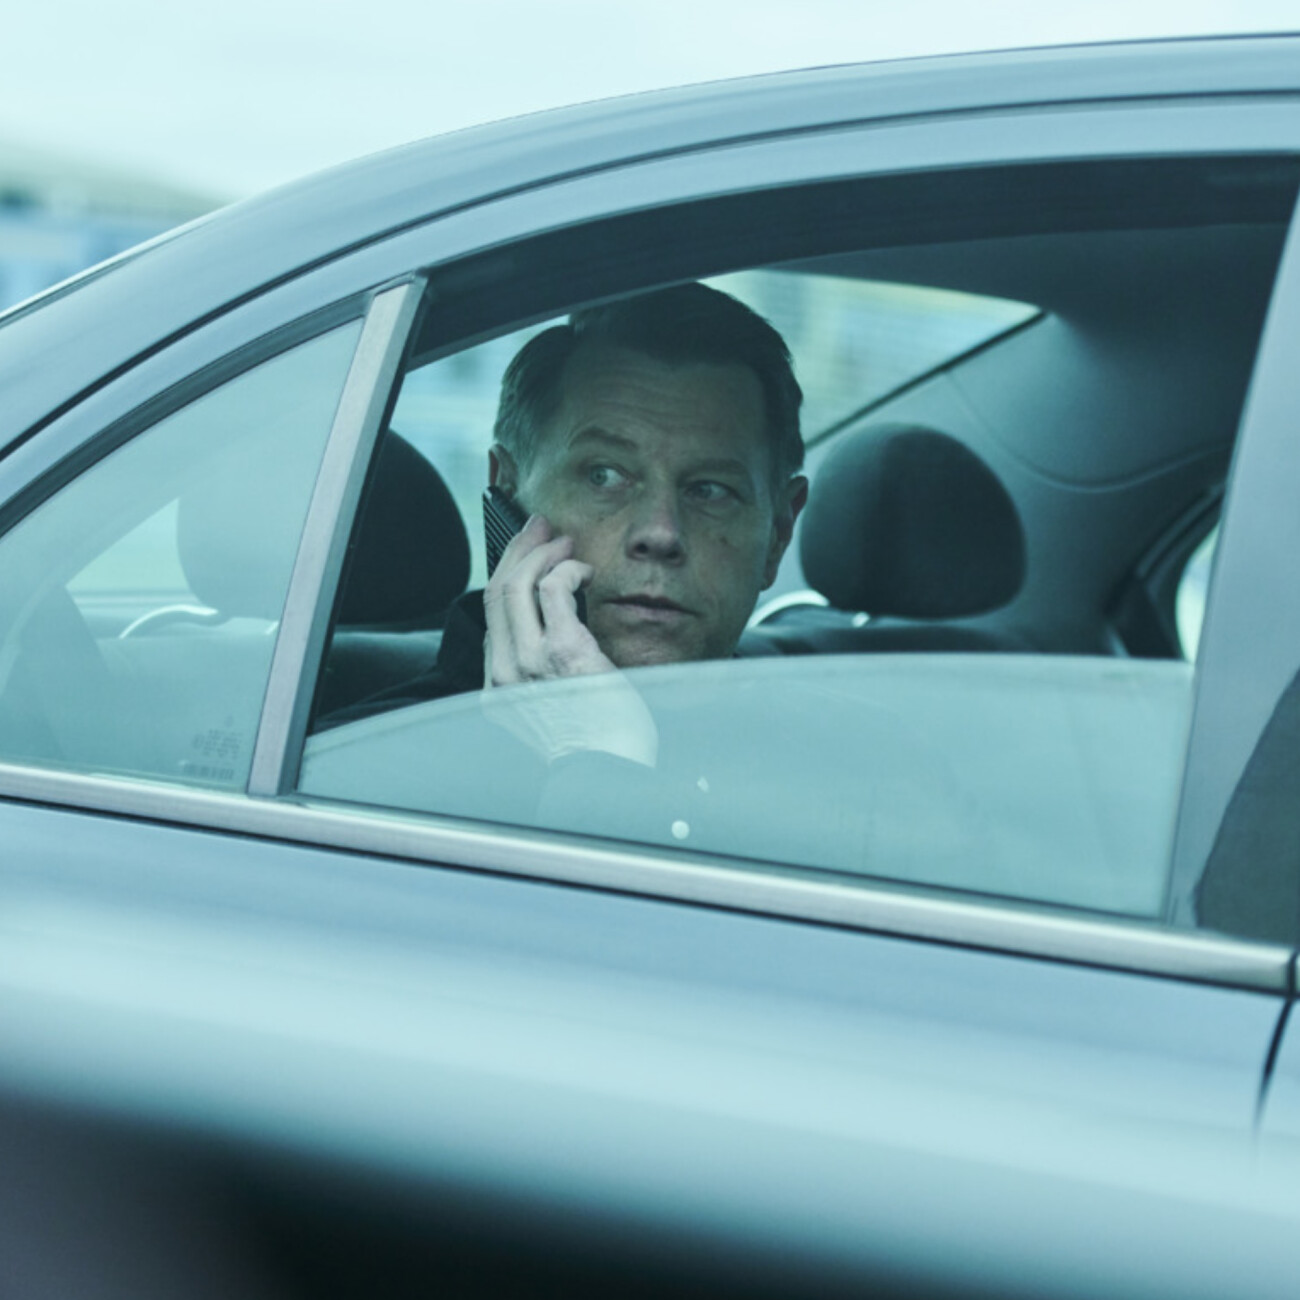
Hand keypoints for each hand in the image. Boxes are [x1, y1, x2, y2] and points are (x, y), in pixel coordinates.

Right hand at [482, 515, 656, 766]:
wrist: (606, 775)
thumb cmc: (594, 749)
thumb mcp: (555, 712)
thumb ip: (544, 678)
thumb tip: (559, 638)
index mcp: (499, 688)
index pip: (492, 618)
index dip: (507, 576)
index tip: (525, 556)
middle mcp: (505, 672)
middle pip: (496, 592)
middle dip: (517, 551)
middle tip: (540, 529)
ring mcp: (529, 662)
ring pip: (517, 584)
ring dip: (541, 553)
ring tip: (563, 541)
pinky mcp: (562, 652)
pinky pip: (553, 590)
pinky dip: (567, 570)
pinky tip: (585, 571)